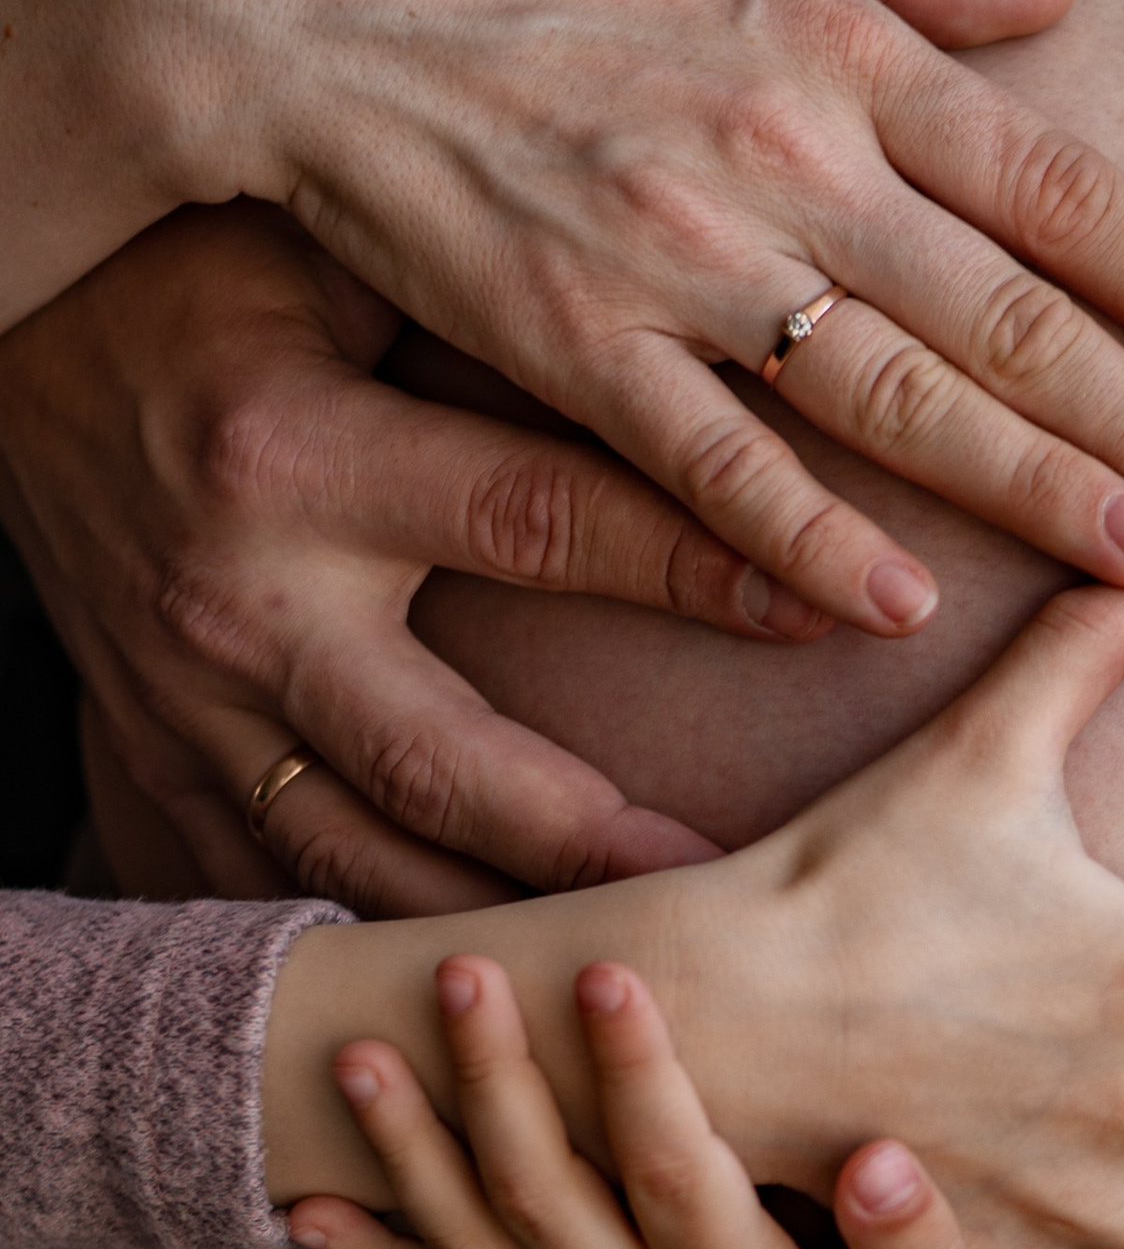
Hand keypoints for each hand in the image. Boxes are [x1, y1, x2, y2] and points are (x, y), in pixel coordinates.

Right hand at [0, 201, 795, 905]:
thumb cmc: (192, 276)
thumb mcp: (330, 252)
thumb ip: (497, 297)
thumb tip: (715, 327)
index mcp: (294, 456)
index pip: (539, 522)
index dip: (700, 565)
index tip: (846, 604)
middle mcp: (240, 602)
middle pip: (442, 760)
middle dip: (588, 843)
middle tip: (723, 894)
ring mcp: (184, 703)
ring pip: (352, 860)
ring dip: (487, 931)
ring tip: (619, 980)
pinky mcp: (152, 756)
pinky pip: (258, 887)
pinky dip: (359, 948)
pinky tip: (466, 996)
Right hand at [28, 0, 1123, 620]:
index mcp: (839, 46)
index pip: (1052, 183)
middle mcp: (788, 156)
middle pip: (1009, 316)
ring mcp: (683, 261)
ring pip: (899, 401)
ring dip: (1038, 491)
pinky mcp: (572, 344)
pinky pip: (717, 462)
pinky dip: (814, 536)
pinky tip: (910, 604)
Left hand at [295, 961, 982, 1248]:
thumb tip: (882, 1158)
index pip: (669, 1170)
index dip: (635, 1072)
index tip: (606, 973)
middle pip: (541, 1190)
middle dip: (495, 1077)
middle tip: (460, 973)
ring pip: (473, 1241)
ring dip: (408, 1150)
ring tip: (354, 1057)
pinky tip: (306, 1210)